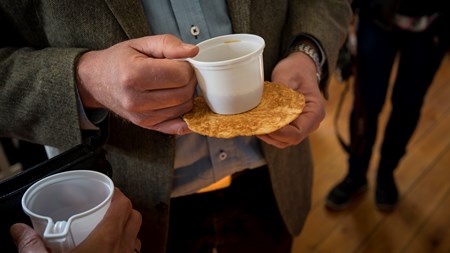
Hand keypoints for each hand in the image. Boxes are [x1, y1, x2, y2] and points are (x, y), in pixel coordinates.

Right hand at [10, 188, 141, 252]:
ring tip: (106, 227)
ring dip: (126, 227)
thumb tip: (18, 230)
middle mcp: (123, 249)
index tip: (106, 190)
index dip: (117, 193)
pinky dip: (126, 246)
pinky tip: (108, 250)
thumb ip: (31, 246)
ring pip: (136, 235)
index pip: (123, 205)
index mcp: (107, 240)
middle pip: (134, 217)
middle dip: (122, 208)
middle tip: (104, 207)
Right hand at [76, 34, 198, 134]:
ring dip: (187, 95)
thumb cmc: (119, 60)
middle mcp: (136, 100)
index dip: (187, 65)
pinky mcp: (147, 126)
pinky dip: (186, 115)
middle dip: (189, 80)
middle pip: (184, 93)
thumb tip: (193, 51)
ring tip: (174, 84)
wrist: (95, 81)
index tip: (179, 61)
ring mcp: (142, 116)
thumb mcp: (141, 43)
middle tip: (180, 72)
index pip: (180, 74)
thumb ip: (168, 44)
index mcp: (134, 75)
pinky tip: (180, 103)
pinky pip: (179, 126)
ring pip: (185, 108)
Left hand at [257, 52, 325, 147]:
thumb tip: (268, 107)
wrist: (300, 67)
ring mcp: (302, 124)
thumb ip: (279, 92)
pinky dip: (269, 132)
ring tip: (255, 125)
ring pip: (284, 140)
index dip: (279, 132)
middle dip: (271, 135)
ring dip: (268, 136)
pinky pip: (281, 135)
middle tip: (255, 124)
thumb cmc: (296, 69)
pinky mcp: (293, 124)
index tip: (264, 123)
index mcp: (315, 111)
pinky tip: (259, 123)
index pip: (297, 132)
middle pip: (290, 139)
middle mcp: (311, 122)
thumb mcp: (287, 75)